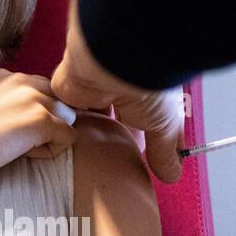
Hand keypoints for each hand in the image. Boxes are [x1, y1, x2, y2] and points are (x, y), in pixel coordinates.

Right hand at [0, 67, 78, 190]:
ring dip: (49, 137)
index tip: (8, 129)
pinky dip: (50, 151)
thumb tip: (29, 119)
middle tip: (15, 140)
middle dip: (46, 123)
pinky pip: (68, 138)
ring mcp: (33, 98)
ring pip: (66, 119)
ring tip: (18, 146)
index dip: (32, 114)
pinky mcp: (41, 119)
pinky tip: (22, 153)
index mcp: (6, 75)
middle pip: (58, 102)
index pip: (42, 90)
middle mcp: (22, 79)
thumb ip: (8, 104)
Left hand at [49, 0, 186, 182]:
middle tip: (110, 165)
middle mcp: (119, 89)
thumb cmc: (146, 83)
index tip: (142, 163)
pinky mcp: (67, 89)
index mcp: (145, 93)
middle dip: (113, 140)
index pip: (146, 122)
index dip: (144, 142)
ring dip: (89, 135)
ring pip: (88, 118)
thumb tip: (172, 175)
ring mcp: (92, 89)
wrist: (113, 59)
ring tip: (86, 160)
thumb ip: (166, 150)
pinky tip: (65, 145)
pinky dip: (65, 126)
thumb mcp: (165, 125)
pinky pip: (64, 111)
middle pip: (114, 122)